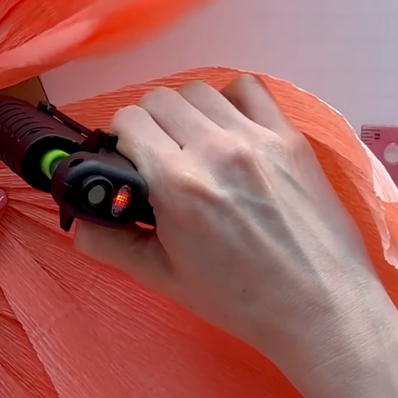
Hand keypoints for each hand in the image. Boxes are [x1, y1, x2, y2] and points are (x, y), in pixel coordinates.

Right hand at [72, 76, 397, 397]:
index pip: (128, 120)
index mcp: (177, 183)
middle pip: (160, 99)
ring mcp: (256, 139)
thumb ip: (112, 244)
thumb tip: (78, 224)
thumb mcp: (164, 278)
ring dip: (185, 110)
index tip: (126, 157)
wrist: (319, 307)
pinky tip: (231, 129)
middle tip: (155, 154)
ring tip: (192, 142)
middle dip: (147, 122)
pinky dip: (231, 100)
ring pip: (200, 90)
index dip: (119, 137)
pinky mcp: (289, 138)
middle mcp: (214, 150)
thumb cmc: (240, 301)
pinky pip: (250, 90)